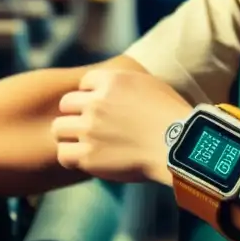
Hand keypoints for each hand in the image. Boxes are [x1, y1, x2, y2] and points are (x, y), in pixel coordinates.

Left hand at [52, 68, 190, 185]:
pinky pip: (64, 154)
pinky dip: (71, 157)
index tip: (101, 107)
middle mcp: (96, 102)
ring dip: (69, 135)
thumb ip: (125, 84)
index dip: (91, 95)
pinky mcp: (89, 156)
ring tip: (83, 143)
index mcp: (111, 81)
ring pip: (59, 128)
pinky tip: (84, 159)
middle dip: (75, 114)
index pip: (84, 84)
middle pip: (66, 104)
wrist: (180, 146)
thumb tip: (111, 88)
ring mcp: (90, 129)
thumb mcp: (150, 85)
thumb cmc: (172, 116)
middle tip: (89, 126)